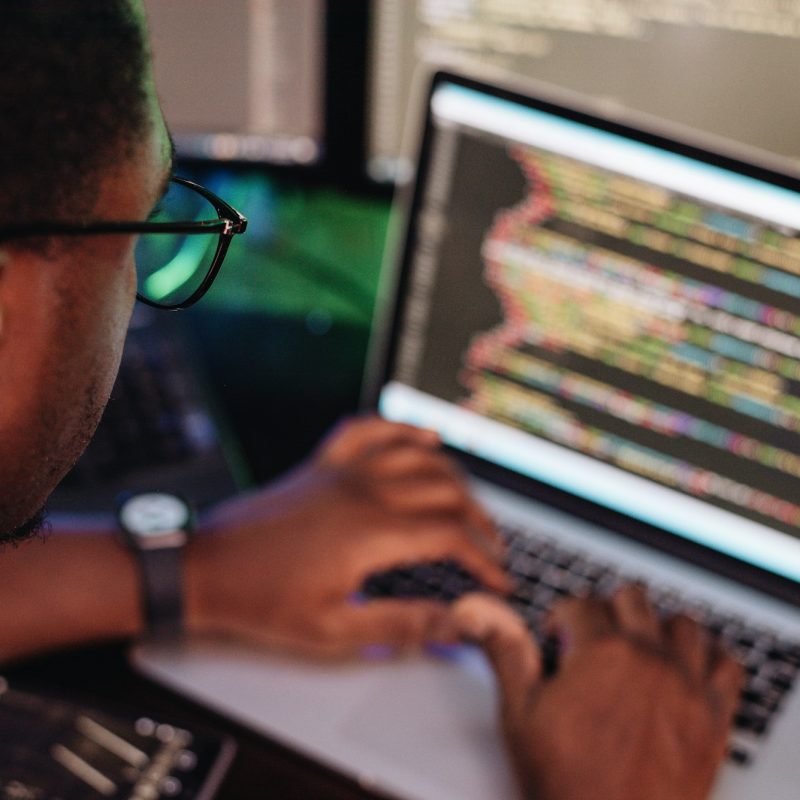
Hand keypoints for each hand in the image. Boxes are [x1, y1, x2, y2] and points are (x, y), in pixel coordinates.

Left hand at [185, 416, 508, 656]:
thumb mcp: (333, 630)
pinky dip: (400, 428)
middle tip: (491, 546)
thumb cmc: (261, 600)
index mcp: (371, 532)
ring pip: (417, 454)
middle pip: (445, 490)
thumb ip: (400, 624)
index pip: (451, 536)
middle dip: (480, 519)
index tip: (497, 580)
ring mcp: (342, 471)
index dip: (484, 559)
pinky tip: (421, 436)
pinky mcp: (322, 464)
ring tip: (469, 501)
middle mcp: (363, 491)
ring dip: (453, 475)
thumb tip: (454, 624)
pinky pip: (368, 429)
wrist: (205, 567)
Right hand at [452, 587, 742, 799]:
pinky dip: (709, 657)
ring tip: (638, 645)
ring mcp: (687, 685)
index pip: (582, 603)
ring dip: (658, 626)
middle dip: (607, 610)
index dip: (561, 616)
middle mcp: (649, 659)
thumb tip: (479, 613)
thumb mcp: (521, 714)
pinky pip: (727, 664)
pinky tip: (686, 667)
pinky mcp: (714, 715)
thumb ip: (506, 653)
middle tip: (592, 636)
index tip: (555, 634)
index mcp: (601, 652)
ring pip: (683, 623)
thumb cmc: (567, 784)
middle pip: (634, 599)